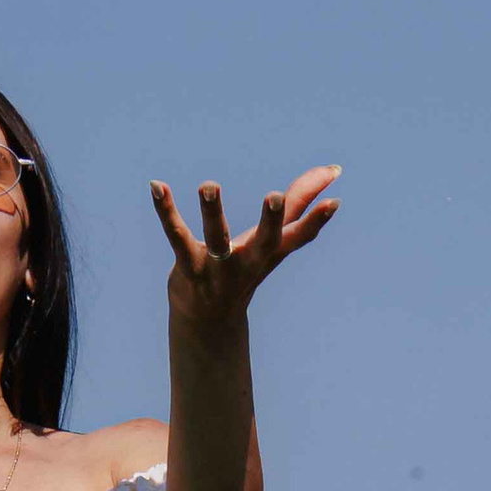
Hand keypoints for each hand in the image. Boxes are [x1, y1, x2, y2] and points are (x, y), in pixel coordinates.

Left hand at [151, 168, 339, 337]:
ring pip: (217, 239)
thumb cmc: (246, 267)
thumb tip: (333, 170)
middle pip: (265, 242)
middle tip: (275, 196)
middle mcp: (249, 261)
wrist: (209, 320)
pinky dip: (166, 211)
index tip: (333, 202)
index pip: (299, 237)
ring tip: (209, 185)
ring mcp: (219, 267)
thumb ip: (300, 202)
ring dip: (213, 213)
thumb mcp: (274, 238)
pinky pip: (176, 236)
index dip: (316, 221)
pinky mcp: (189, 266)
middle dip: (271, 220)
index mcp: (272, 252)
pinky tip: (157, 185)